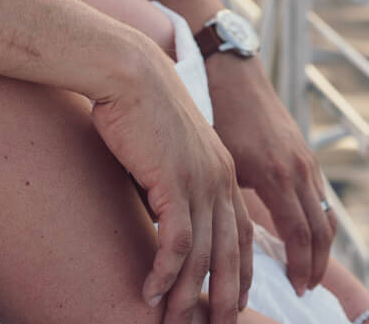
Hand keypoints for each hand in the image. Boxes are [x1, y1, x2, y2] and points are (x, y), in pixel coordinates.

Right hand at [88, 38, 252, 323]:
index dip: (239, 273)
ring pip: (203, 256)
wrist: (128, 69)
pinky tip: (151, 292)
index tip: (233, 302)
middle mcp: (219, 180)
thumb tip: (159, 210)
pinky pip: (176, 242)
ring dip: (189, 296)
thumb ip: (171, 180)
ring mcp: (200, 182)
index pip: (240, 235)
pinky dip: (165, 272)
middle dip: (225, 298)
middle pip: (230, 255)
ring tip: (176, 323)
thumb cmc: (137, 102)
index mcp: (222, 172)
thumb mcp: (165, 147)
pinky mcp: (174, 182)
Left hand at [209, 55, 332, 294]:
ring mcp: (306, 162)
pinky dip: (318, 222)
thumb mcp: (219, 161)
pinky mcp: (307, 155)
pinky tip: (305, 235)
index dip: (300, 265)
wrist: (233, 75)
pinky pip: (321, 197)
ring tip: (309, 269)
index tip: (295, 288)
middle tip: (305, 288)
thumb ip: (227, 198)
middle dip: (316, 264)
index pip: (299, 234)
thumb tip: (220, 238)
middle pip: (320, 231)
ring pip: (325, 215)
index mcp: (275, 175)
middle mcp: (298, 170)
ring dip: (321, 247)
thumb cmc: (216, 117)